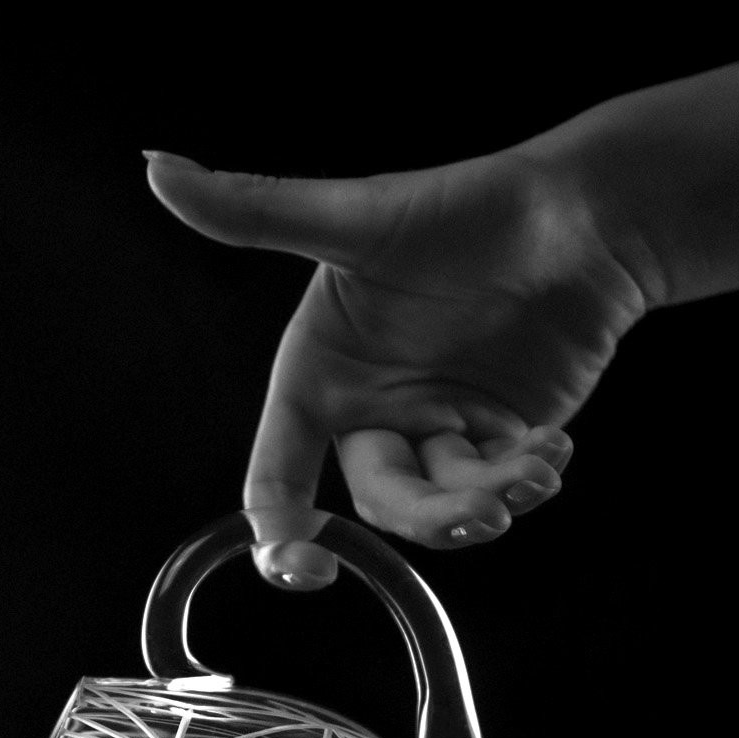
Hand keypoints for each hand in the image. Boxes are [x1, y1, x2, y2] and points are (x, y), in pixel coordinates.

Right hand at [146, 146, 649, 584]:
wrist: (582, 216)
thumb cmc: (466, 206)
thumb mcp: (357, 217)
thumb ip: (258, 211)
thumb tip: (156, 167)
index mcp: (322, 375)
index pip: (280, 471)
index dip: (281, 530)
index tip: (306, 570)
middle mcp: (374, 410)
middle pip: (378, 503)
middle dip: (429, 512)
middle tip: (484, 505)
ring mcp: (438, 428)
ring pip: (442, 507)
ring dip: (484, 502)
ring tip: (532, 470)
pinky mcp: (499, 438)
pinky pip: (496, 491)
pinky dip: (523, 485)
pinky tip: (550, 454)